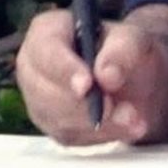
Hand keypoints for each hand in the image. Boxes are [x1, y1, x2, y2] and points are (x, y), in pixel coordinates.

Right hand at [15, 9, 167, 145]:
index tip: (87, 85)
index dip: (64, 70)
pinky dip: (100, 135)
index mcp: (47, 31)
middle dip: (85, 105)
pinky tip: (125, 127)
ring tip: (132, 117)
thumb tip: (107, 73)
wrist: (133, 76)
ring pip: (58, 119)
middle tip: (118, 107)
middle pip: (46, 92)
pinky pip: (70, 137)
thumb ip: (123, 49)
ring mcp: (38, 99)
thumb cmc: (124, 49)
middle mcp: (33, 66)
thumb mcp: (133, 38)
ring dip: (98, 124)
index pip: (46, 51)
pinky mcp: (52, 126)